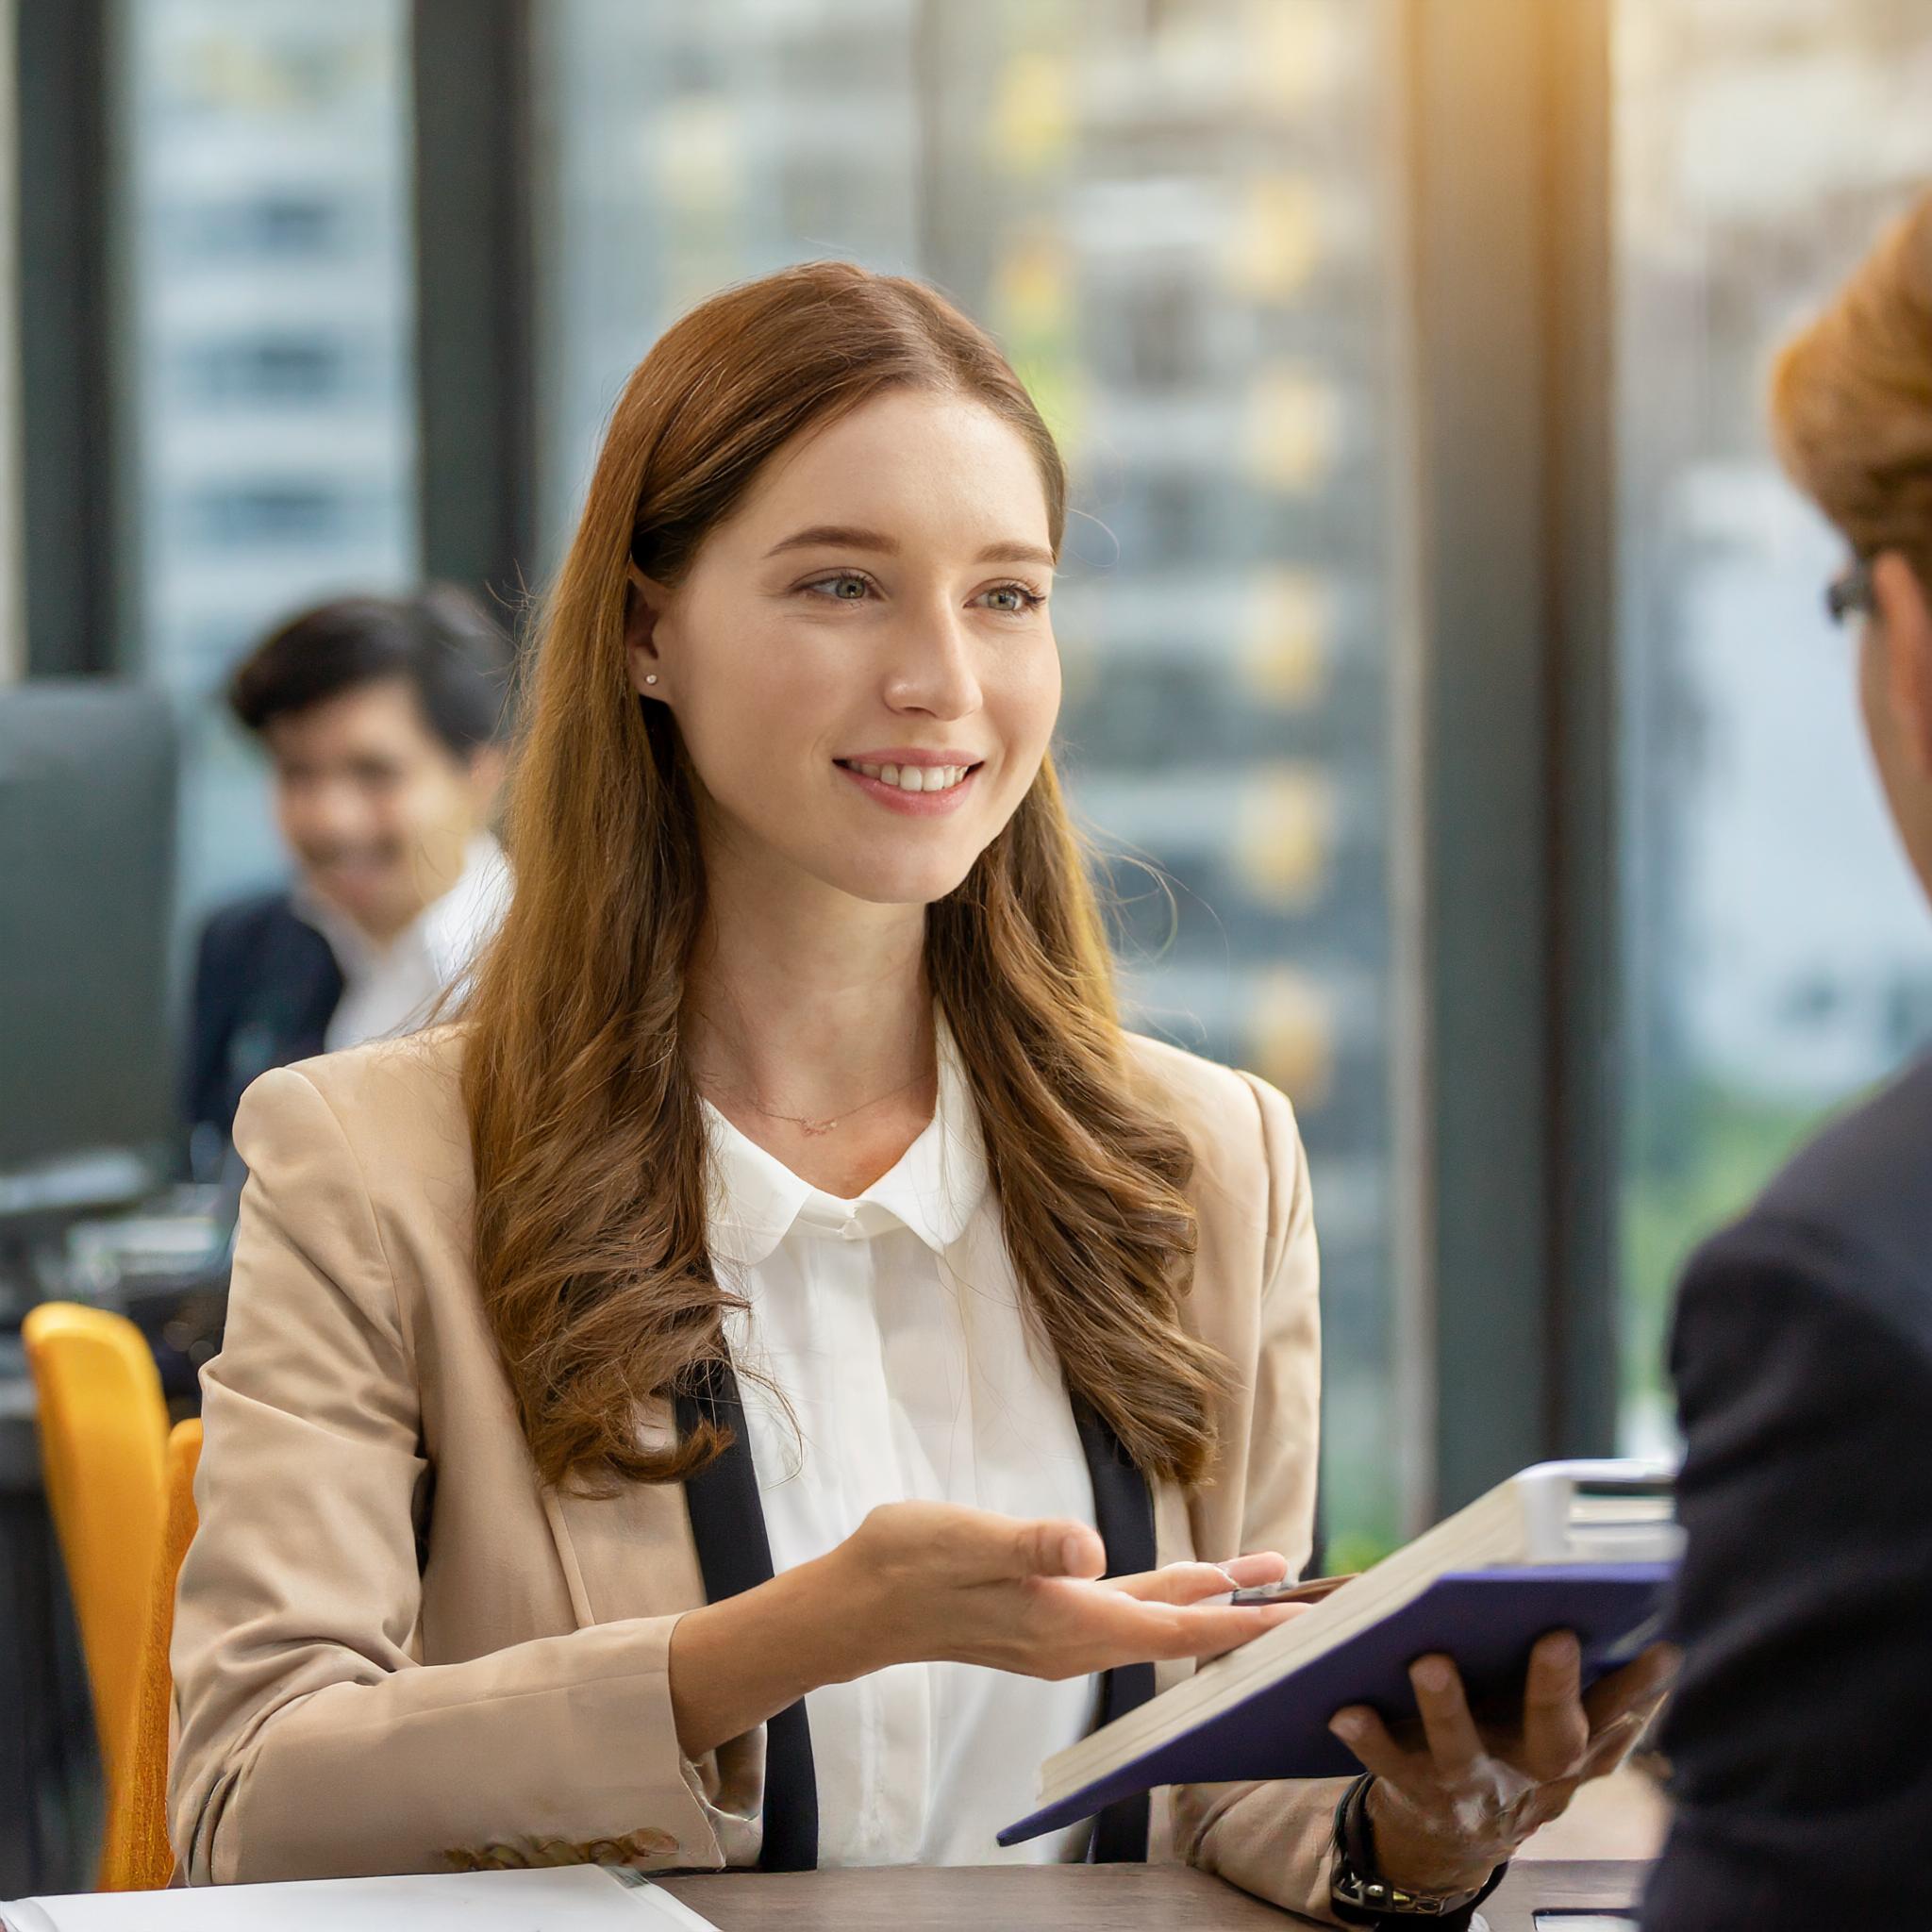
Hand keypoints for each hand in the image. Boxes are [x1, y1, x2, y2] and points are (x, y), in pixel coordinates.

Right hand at [670, 1500, 1306, 1760]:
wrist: (857, 1602)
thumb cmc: (908, 1563)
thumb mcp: (971, 1538)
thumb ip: (1034, 1544)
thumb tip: (1093, 1551)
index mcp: (1068, 1621)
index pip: (1176, 1623)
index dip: (1243, 1621)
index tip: (1301, 1621)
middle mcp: (1074, 1638)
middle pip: (1180, 1626)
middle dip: (1247, 1613)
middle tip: (1311, 1596)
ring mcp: (1060, 1634)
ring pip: (1155, 1616)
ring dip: (1212, 1599)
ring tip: (1263, 1576)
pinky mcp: (1046, 1620)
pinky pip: (1126, 1611)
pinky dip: (1168, 1593)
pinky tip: (1181, 1580)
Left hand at [1326, 1633, 1679, 1895]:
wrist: (1452, 1841)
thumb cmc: (1510, 1752)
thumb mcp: (1560, 1739)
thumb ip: (1593, 1698)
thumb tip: (1637, 1634)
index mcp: (1571, 1749)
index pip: (1617, 1713)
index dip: (1644, 1686)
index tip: (1662, 1644)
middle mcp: (1531, 1771)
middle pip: (1554, 1736)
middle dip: (1556, 1689)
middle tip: (1556, 1636)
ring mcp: (1474, 1786)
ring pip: (1463, 1753)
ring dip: (1448, 1708)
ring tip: (1430, 1661)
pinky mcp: (1418, 1793)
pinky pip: (1388, 1766)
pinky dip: (1367, 1738)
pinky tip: (1345, 1707)